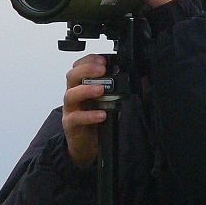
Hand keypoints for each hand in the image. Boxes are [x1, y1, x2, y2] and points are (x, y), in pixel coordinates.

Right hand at [62, 54, 107, 168]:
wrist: (85, 145)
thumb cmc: (94, 121)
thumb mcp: (106, 103)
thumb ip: (115, 93)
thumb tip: (135, 83)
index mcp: (80, 86)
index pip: (79, 67)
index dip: (88, 60)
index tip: (103, 59)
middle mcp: (73, 95)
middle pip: (72, 76)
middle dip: (87, 69)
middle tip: (102, 69)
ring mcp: (70, 109)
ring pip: (71, 94)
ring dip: (86, 89)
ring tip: (101, 89)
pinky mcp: (70, 124)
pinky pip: (76, 118)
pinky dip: (89, 115)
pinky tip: (101, 114)